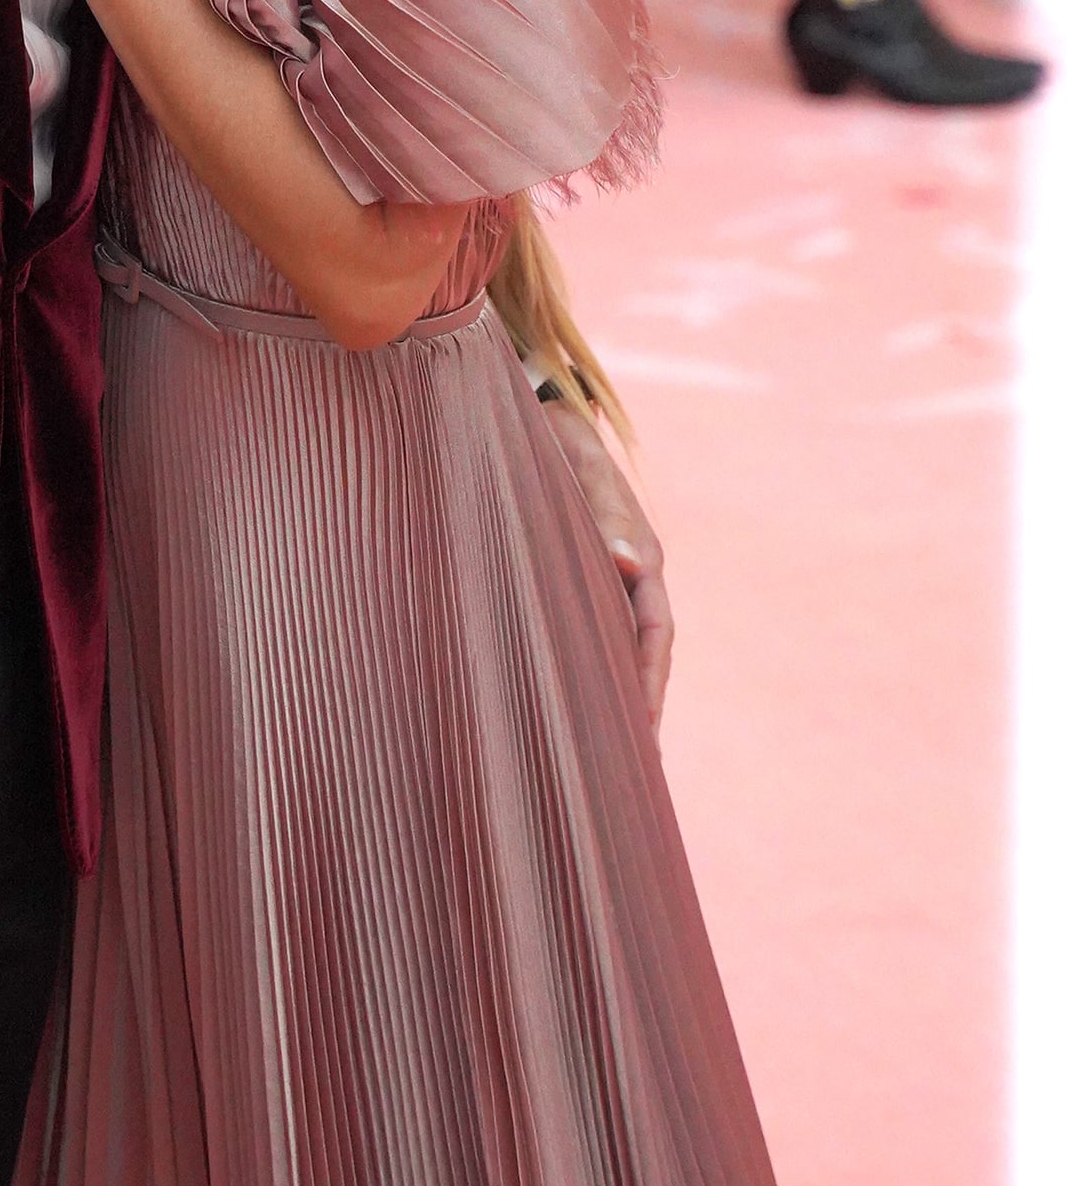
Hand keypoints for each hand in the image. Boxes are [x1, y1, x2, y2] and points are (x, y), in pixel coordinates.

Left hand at [537, 397, 674, 729]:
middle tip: (634, 773)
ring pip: (615, 648)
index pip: (655, 638)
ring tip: (604, 756)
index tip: (645, 738)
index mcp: (639, 559)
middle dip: (640, 710)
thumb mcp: (579, 468)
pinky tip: (565, 703)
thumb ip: (607, 511)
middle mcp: (627, 575)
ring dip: (614, 696)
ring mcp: (602, 578)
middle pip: (642, 655)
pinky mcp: (574, 576)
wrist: (532, 411)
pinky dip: (585, 670)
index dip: (651, 688)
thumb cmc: (552, 439)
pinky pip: (586, 632)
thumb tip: (629, 562)